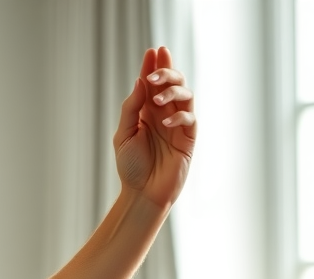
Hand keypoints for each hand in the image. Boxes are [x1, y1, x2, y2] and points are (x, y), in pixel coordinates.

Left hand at [113, 46, 195, 207]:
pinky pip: (190, 118)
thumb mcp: (123, 135)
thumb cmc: (131, 167)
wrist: (142, 193)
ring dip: (173, 91)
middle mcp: (164, 114)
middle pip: (173, 83)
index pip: (153, 83)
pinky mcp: (188, 138)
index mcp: (146, 111)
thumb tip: (140, 81)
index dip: (154, 66)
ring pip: (186, 95)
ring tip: (157, 99)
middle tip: (153, 75)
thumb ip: (131, 108)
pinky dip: (180, 115)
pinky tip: (167, 122)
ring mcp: (178, 125)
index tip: (153, 51)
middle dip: (166, 72)